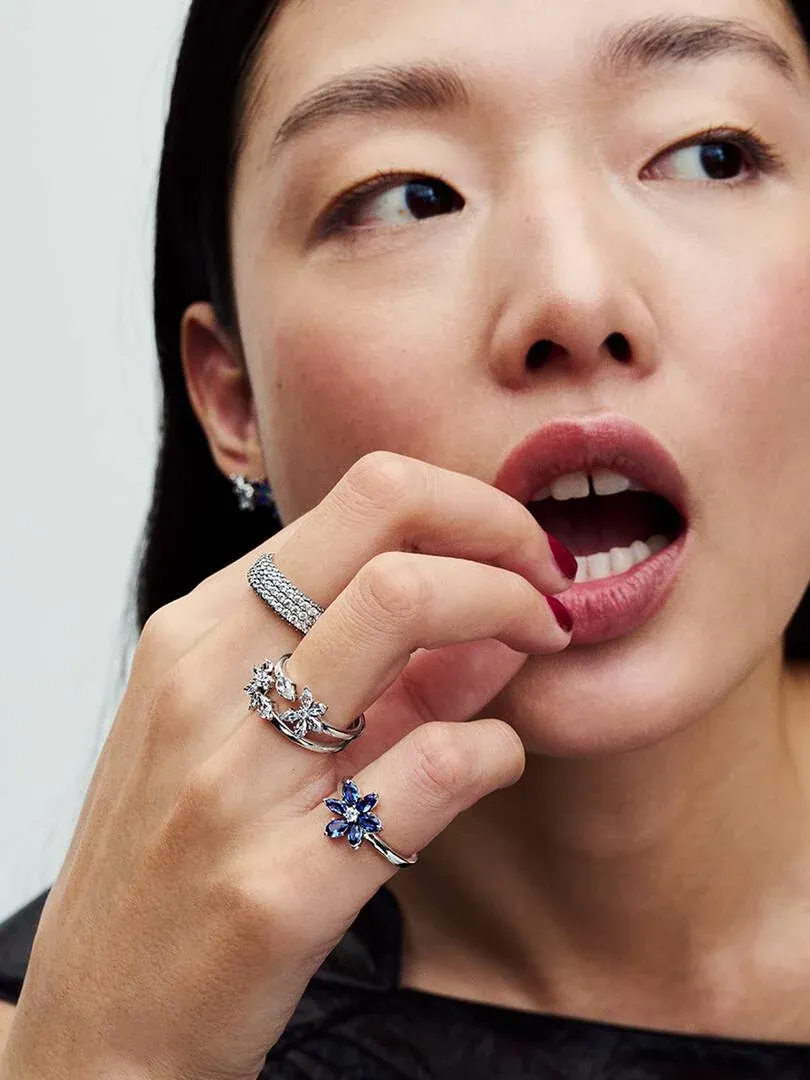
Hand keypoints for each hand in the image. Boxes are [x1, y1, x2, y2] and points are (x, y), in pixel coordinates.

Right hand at [2, 452, 574, 1079]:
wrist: (102, 1032)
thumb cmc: (178, 866)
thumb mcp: (246, 738)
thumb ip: (371, 672)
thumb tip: (491, 620)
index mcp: (197, 633)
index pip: (359, 498)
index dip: (465, 507)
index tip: (516, 553)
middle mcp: (205, 682)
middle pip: (384, 529)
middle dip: (502, 540)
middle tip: (547, 595)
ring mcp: (235, 778)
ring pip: (401, 608)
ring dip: (508, 616)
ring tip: (536, 651)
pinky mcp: (278, 883)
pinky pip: (432, 768)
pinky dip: (493, 748)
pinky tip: (491, 762)